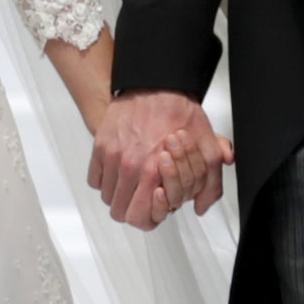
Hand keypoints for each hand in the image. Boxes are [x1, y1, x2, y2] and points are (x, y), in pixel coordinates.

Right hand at [88, 88, 233, 229]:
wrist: (157, 84)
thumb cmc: (179, 113)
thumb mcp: (206, 149)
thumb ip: (209, 183)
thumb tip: (200, 205)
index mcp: (152, 172)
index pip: (142, 218)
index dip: (151, 216)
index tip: (156, 203)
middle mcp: (129, 166)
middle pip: (121, 212)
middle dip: (134, 209)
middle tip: (144, 197)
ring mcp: (111, 156)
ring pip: (107, 197)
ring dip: (119, 195)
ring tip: (133, 182)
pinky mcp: (100, 145)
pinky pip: (94, 179)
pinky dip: (105, 180)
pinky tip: (119, 172)